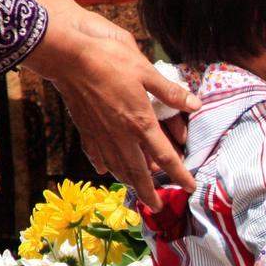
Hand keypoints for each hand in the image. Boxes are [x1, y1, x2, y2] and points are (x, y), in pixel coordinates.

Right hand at [21, 0, 199, 209]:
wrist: (69, 59)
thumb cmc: (109, 61)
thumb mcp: (146, 72)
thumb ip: (170, 92)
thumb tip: (195, 104)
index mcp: (141, 123)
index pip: (165, 157)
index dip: (180, 174)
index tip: (190, 187)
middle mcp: (121, 135)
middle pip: (139, 172)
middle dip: (149, 192)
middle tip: (157, 207)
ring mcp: (101, 135)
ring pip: (117, 167)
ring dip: (128, 182)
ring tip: (136, 192)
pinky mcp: (85, 129)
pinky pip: (97, 153)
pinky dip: (103, 165)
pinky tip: (105, 170)